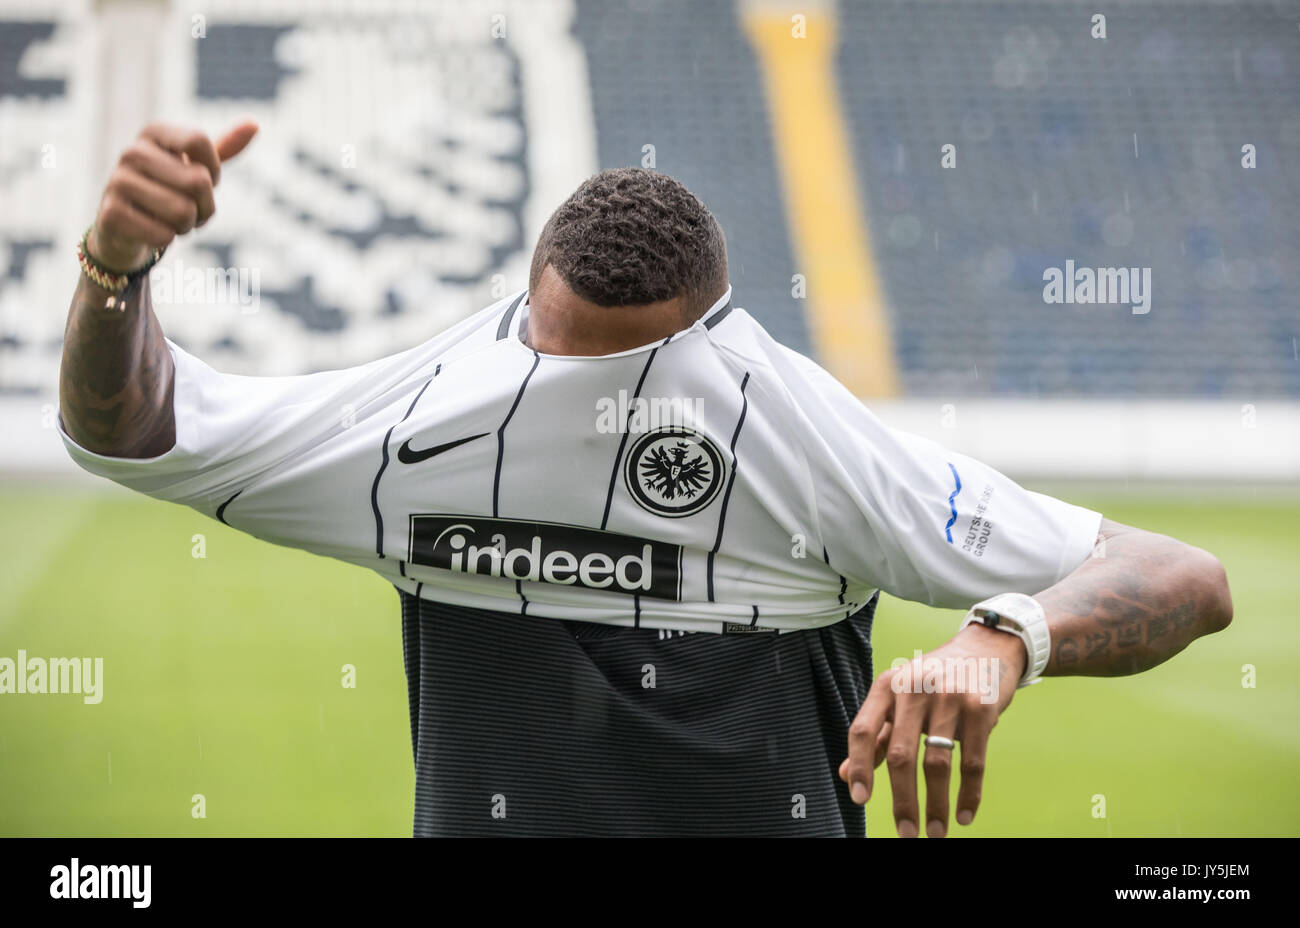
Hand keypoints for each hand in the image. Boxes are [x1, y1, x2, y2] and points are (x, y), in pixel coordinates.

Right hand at [88, 121, 258, 272]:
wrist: (125, 225)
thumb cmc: (168, 190)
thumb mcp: (195, 166)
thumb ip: (223, 147)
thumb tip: (255, 123)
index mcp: (154, 133)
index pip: (200, 141)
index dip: (213, 171)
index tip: (202, 180)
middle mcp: (132, 152)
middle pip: (198, 181)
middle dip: (205, 208)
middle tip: (189, 210)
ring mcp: (117, 181)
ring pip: (184, 212)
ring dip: (187, 226)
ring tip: (170, 221)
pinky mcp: (110, 213)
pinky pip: (164, 235)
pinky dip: (167, 239)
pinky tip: (152, 231)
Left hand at [838, 622, 1027, 836]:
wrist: (987, 648)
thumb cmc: (934, 680)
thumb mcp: (900, 698)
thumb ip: (875, 735)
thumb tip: (845, 776)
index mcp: (888, 685)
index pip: (862, 729)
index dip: (858, 766)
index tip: (860, 799)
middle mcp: (915, 687)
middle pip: (900, 755)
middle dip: (902, 800)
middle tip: (906, 833)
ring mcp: (950, 696)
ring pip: (936, 763)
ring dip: (936, 804)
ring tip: (935, 831)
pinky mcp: (982, 707)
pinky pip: (972, 762)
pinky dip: (968, 794)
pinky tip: (963, 815)